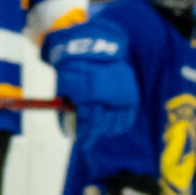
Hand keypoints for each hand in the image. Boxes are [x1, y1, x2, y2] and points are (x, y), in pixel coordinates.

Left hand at [46, 21, 138, 142]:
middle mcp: (107, 94)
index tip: (82, 142)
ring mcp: (121, 93)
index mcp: (88, 93)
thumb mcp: (64, 89)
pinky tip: (113, 123)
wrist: (96, 51)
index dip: (86, 137)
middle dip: (96, 133)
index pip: (90, 124)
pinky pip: (128, 115)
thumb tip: (68, 133)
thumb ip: (65, 111)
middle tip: (90, 136)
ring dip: (108, 129)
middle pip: (104, 125)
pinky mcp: (131, 93)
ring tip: (101, 128)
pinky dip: (121, 122)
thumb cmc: (75, 73)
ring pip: (118, 122)